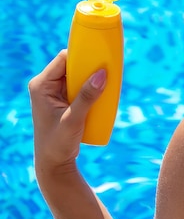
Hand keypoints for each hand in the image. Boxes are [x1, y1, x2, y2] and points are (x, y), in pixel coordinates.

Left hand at [29, 49, 106, 175]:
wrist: (54, 163)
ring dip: (92, 79)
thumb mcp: (74, 119)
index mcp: (41, 85)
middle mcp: (46, 86)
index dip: (82, 55)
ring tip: (107, 84)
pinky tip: (103, 92)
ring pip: (77, 76)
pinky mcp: (63, 101)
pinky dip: (91, 88)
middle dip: (90, 67)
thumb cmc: (58, 143)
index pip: (63, 59)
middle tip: (108, 71)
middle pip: (72, 66)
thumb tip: (102, 74)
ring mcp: (54, 93)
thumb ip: (87, 97)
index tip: (101, 56)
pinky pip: (79, 87)